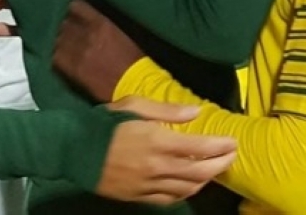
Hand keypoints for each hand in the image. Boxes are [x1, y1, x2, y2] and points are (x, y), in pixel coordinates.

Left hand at [53, 0, 144, 102]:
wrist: (134, 84)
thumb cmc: (134, 58)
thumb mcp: (123, 32)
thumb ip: (105, 24)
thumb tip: (91, 21)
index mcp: (102, 23)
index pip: (76, 6)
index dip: (75, 10)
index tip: (76, 14)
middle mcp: (86, 34)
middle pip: (65, 23)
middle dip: (69, 26)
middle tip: (73, 31)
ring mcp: (77, 52)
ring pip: (58, 39)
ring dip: (63, 41)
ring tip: (68, 45)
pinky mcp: (72, 69)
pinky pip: (55, 58)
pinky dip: (58, 56)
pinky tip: (64, 57)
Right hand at [97, 115, 236, 204]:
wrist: (71, 150)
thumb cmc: (105, 122)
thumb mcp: (135, 105)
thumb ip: (168, 110)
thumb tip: (197, 112)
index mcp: (157, 140)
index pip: (200, 147)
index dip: (221, 147)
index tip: (233, 142)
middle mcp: (155, 166)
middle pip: (198, 172)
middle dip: (220, 164)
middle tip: (232, 156)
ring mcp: (146, 184)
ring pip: (186, 189)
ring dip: (205, 180)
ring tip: (215, 169)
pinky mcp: (137, 196)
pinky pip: (168, 199)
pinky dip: (185, 193)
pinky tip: (191, 185)